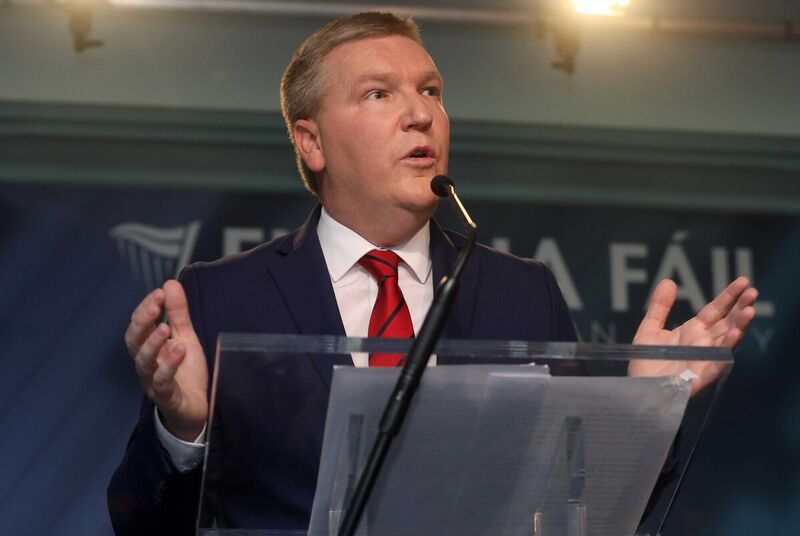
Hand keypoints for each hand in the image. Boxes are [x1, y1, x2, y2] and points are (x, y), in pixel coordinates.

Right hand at [124, 280, 207, 440]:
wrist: (197, 409)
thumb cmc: (186, 373)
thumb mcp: (185, 337)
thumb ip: (178, 313)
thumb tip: (170, 283)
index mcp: (150, 348)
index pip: (139, 325)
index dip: (146, 308)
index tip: (160, 292)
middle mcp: (147, 364)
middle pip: (134, 341)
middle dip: (142, 321)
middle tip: (156, 304)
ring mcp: (153, 381)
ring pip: (143, 362)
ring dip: (153, 343)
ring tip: (166, 328)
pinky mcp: (166, 397)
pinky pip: (162, 382)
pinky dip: (170, 365)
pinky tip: (180, 350)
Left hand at [628, 276, 757, 394]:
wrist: (637, 390)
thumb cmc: (646, 365)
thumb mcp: (649, 330)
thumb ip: (659, 307)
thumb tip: (669, 282)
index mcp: (693, 332)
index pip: (716, 310)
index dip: (729, 296)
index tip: (743, 282)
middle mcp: (703, 344)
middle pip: (727, 323)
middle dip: (741, 308)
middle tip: (752, 292)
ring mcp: (704, 359)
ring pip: (727, 341)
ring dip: (739, 327)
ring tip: (750, 312)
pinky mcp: (699, 375)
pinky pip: (716, 362)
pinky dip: (724, 350)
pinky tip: (733, 337)